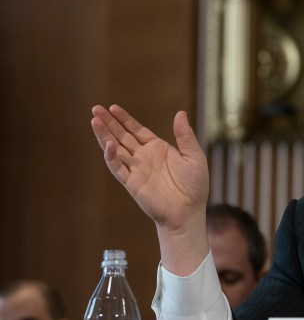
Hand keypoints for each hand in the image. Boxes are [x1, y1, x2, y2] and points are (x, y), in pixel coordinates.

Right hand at [91, 104, 208, 273]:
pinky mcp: (132, 183)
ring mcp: (136, 170)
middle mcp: (144, 157)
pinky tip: (108, 144)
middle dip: (109, 123)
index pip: (136, 130)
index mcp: (157, 149)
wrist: (189, 212)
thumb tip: (180, 113)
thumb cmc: (194, 186)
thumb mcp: (194, 156)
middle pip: (122, 136)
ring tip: (94, 121)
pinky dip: (111, 156)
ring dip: (104, 136)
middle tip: (95, 109)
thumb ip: (185, 136)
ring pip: (115, 149)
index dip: (124, 119)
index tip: (113, 107)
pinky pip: (118, 168)